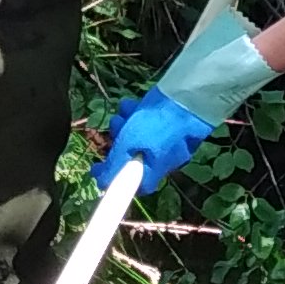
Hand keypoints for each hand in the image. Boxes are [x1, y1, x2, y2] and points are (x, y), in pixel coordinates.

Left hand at [95, 89, 219, 195]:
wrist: (187, 98)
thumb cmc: (157, 125)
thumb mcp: (129, 145)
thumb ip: (114, 167)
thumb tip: (102, 184)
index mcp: (154, 172)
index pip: (131, 185)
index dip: (113, 177)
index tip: (97, 166)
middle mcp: (161, 160)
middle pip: (130, 157)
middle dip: (119, 141)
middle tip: (116, 126)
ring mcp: (166, 141)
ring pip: (137, 136)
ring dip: (125, 123)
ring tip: (126, 112)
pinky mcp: (168, 123)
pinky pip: (146, 122)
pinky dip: (136, 113)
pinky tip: (133, 105)